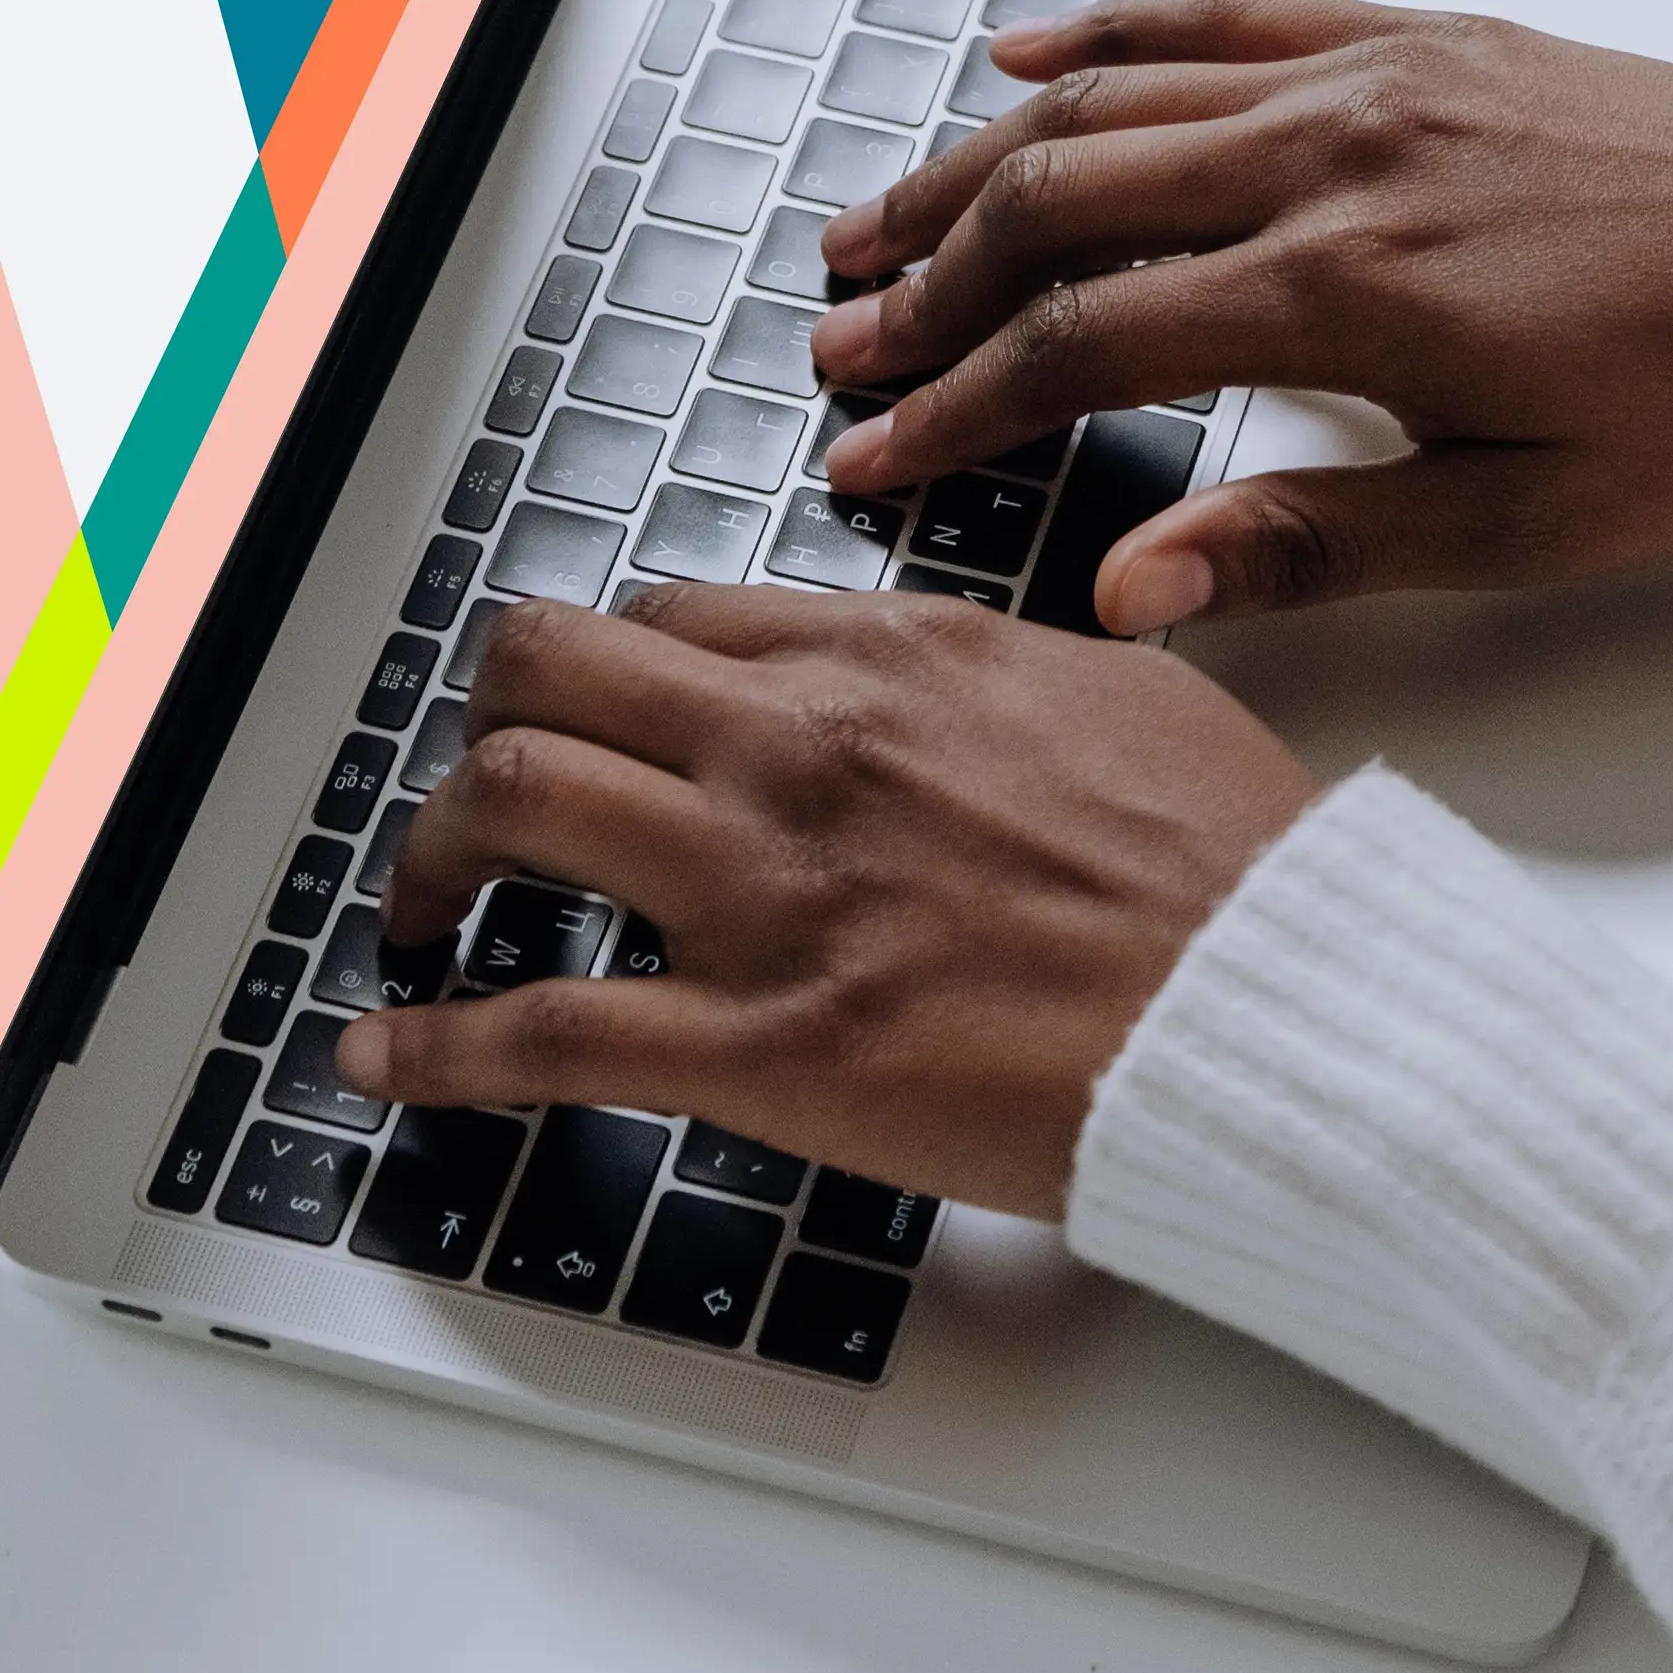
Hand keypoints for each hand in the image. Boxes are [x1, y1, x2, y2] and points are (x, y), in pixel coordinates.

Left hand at [335, 583, 1314, 1216]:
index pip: (672, 616)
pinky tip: (386, 1056)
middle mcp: (803, 746)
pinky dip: (435, 1045)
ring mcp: (768, 890)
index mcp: (893, 657)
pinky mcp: (763, 1043)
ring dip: (434, 857)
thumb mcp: (1119, 695)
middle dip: (482, 723)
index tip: (585, 715)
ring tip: (423, 911)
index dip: (601, 667)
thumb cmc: (1237, 877)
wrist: (1285, 1013)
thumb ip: (992, 672)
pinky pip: (541, 1029)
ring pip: (510, 803)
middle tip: (474, 793)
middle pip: (546, 669)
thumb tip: (942, 676)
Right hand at [808, 0, 1672, 625]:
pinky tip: (1023, 56)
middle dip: (923, 285)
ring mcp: (1375, 76)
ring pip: (1107, 101)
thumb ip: (1313, 548)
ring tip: (876, 229)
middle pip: (1055, 205)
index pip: (1080, 348)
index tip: (874, 457)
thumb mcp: (1534, 527)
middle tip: (838, 349)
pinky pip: (1218, 17)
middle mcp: (1339, 157)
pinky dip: (1100, 35)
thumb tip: (1135, 592)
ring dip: (971, 163)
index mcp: (1353, 295)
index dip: (953, 410)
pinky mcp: (1422, 36)